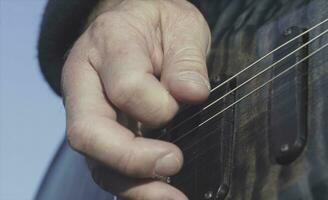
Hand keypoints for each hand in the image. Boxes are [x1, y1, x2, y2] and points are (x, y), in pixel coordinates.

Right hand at [62, 0, 210, 198]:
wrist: (136, 22)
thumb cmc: (159, 23)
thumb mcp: (182, 26)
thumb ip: (186, 60)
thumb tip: (191, 94)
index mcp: (108, 45)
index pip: (125, 86)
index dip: (159, 104)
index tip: (186, 101)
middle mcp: (86, 82)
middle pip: (89, 132)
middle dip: (132, 159)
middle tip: (173, 165)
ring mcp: (89, 111)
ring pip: (95, 160)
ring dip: (133, 186)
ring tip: (170, 199)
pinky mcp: (101, 132)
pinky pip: (107, 167)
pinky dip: (132, 186)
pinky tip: (158, 193)